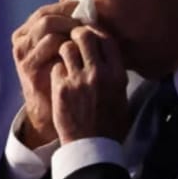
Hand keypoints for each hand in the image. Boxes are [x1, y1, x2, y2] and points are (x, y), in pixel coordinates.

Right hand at [11, 1, 80, 146]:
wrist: (56, 113)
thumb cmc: (65, 79)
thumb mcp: (63, 51)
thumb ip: (68, 31)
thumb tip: (89, 5)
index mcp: (27, 34)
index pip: (47, 10)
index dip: (67, 7)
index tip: (87, 9)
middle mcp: (21, 41)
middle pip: (45, 15)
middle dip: (68, 16)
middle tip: (87, 22)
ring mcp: (22, 54)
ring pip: (47, 25)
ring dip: (69, 26)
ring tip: (84, 34)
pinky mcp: (28, 66)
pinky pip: (50, 42)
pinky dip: (67, 40)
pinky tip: (80, 47)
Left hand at [51, 26, 127, 143]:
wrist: (92, 148)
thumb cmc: (109, 124)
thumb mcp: (121, 95)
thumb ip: (114, 73)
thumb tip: (105, 53)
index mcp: (117, 74)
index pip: (106, 39)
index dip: (96, 31)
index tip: (90, 31)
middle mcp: (99, 73)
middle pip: (84, 36)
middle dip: (76, 33)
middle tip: (72, 38)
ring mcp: (79, 80)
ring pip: (66, 47)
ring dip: (64, 49)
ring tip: (64, 57)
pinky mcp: (61, 88)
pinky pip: (56, 67)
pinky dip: (57, 69)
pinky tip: (59, 78)